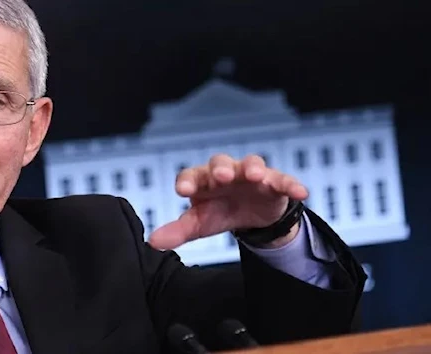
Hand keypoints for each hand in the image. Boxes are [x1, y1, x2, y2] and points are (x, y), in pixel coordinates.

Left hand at [148, 154, 308, 249]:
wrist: (251, 215)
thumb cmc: (219, 212)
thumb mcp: (199, 223)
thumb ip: (178, 230)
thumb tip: (152, 243)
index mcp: (203, 180)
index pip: (192, 175)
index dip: (187, 181)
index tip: (182, 191)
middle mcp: (226, 172)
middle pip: (221, 163)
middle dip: (221, 168)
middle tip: (221, 175)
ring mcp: (251, 175)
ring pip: (251, 164)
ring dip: (252, 167)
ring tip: (255, 175)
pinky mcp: (274, 183)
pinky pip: (283, 180)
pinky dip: (291, 184)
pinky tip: (301, 191)